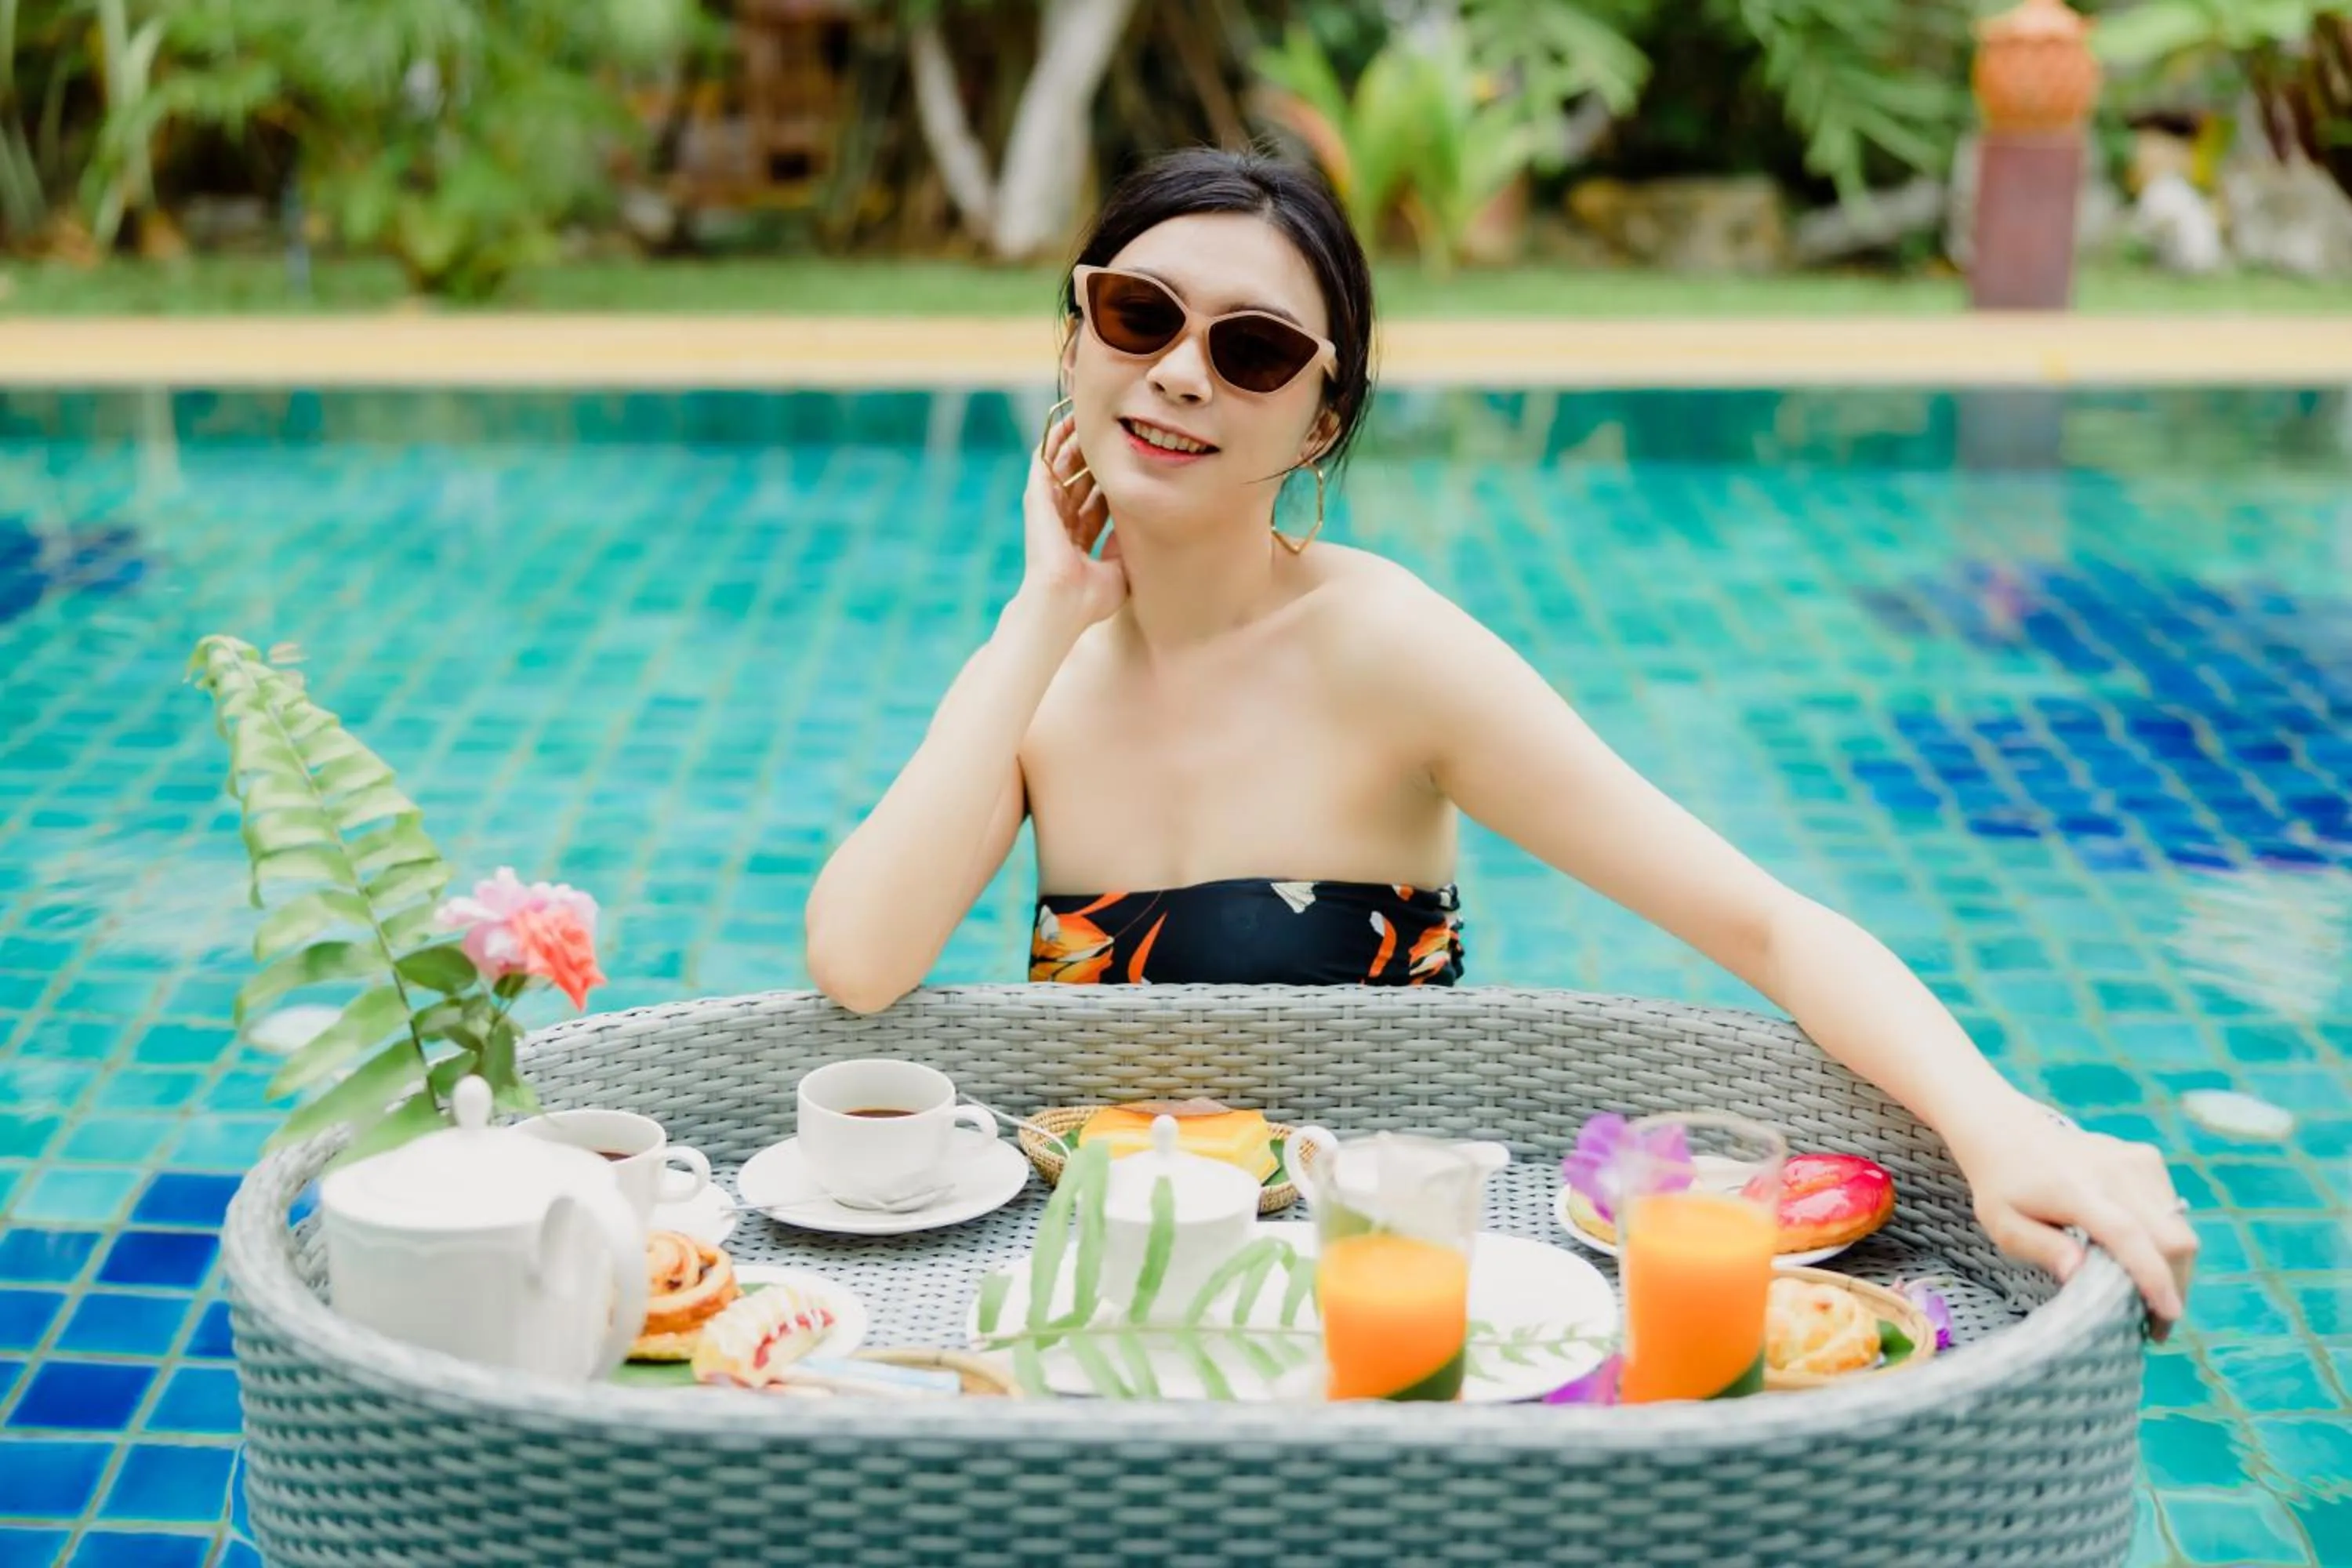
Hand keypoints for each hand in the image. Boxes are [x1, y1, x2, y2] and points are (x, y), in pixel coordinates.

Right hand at [1022, 412, 1123, 627]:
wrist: (1064, 602)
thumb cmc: (1091, 597)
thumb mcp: (1120, 569)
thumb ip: (1126, 545)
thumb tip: (1142, 525)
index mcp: (1080, 538)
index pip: (1097, 502)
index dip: (1112, 481)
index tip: (1130, 461)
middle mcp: (1063, 521)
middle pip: (1080, 478)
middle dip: (1095, 455)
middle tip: (1115, 428)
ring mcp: (1048, 508)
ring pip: (1062, 464)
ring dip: (1074, 440)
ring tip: (1090, 413)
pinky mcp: (1037, 498)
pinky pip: (1044, 460)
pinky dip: (1054, 439)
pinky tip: (1066, 419)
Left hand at [1962, 1117, 2197, 1339]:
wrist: (2009, 1133)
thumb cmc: (2005, 1187)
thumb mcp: (2004, 1224)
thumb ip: (2042, 1248)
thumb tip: (2078, 1273)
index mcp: (2075, 1190)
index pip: (2127, 1234)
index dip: (2154, 1277)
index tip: (2167, 1315)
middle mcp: (2113, 1171)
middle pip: (2171, 1237)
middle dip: (2175, 1285)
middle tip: (2156, 1322)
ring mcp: (2134, 1160)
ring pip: (2179, 1227)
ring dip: (2173, 1266)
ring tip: (2147, 1291)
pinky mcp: (2146, 1158)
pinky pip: (2172, 1209)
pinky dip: (2165, 1239)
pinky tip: (2138, 1250)